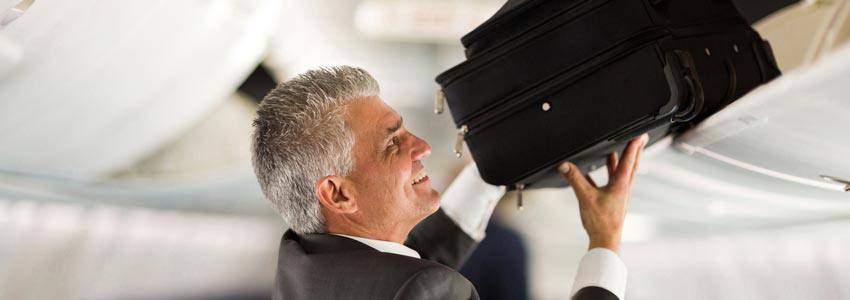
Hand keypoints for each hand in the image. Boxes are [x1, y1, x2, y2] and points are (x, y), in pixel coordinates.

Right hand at [558, 134, 648, 252]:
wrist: (605, 240)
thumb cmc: (601, 222)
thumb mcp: (585, 197)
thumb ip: (575, 179)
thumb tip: (565, 166)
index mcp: (620, 184)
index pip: (629, 160)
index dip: (633, 146)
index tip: (639, 134)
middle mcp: (623, 188)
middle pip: (631, 164)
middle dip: (635, 150)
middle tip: (639, 139)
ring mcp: (619, 194)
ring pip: (623, 172)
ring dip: (622, 160)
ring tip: (619, 150)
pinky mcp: (613, 199)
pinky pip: (611, 181)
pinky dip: (607, 173)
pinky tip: (597, 172)